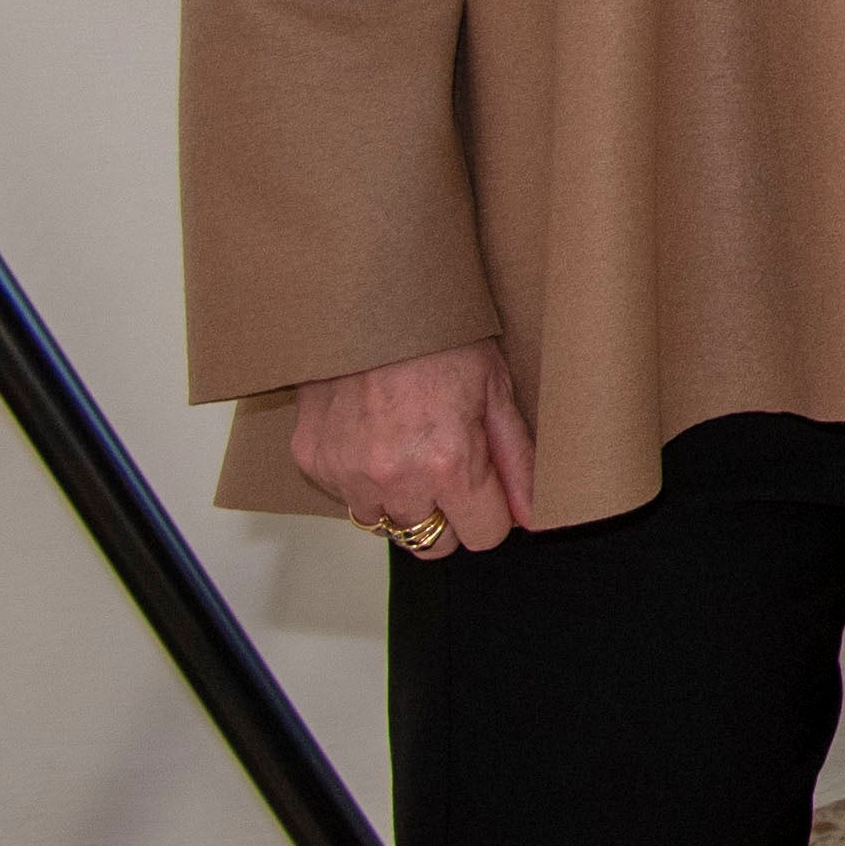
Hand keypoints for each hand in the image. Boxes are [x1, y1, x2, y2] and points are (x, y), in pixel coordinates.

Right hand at [286, 341, 536, 555]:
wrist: (373, 301)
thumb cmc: (442, 339)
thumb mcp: (497, 391)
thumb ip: (517, 461)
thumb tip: (531, 515)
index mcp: (449, 463)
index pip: (482, 537)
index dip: (491, 515)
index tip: (489, 492)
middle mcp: (395, 477)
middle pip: (430, 544)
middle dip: (448, 519)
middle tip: (451, 475)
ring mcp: (347, 472)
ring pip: (385, 524)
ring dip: (402, 501)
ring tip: (412, 449)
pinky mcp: (313, 460)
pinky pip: (346, 495)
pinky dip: (363, 478)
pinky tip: (377, 435)